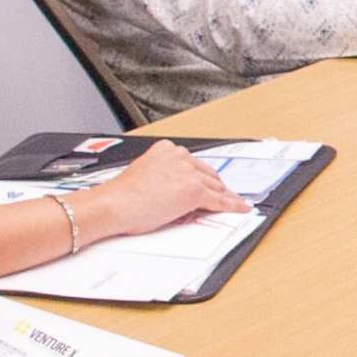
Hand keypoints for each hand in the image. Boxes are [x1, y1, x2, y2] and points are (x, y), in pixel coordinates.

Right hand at [75, 141, 243, 243]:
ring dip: (225, 196)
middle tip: (224, 196)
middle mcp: (180, 156)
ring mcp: (189, 174)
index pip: (193, 164)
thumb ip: (164, 175)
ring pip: (215, 187)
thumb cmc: (122, 195)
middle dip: (216, 187)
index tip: (210, 183)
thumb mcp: (145, 174)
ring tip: (235, 203)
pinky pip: (219, 201)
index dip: (204, 177)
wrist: (114, 204)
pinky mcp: (194, 192)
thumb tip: (175, 188)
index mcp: (167, 149)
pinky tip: (241, 208)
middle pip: (208, 174)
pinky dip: (233, 205)